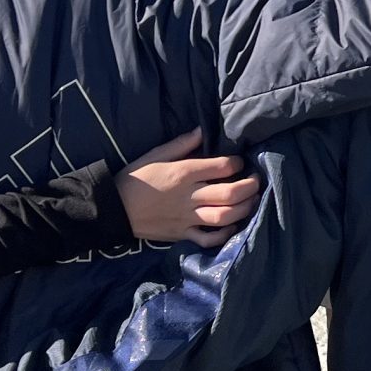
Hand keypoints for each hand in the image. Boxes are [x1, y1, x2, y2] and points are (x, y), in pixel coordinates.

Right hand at [115, 129, 261, 245]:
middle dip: (250, 186)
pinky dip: (225, 234)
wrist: (114, 209)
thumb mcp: (154, 155)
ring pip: (224, 216)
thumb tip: (202, 131)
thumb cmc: (135, 178)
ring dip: (244, 208)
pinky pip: (209, 239)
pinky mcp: (182, 235)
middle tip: (256, 180)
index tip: (240, 162)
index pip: (221, 167)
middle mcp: (189, 196)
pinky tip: (233, 225)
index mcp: (183, 173)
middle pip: (229, 193)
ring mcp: (187, 218)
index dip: (237, 163)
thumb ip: (181, 144)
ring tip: (251, 200)